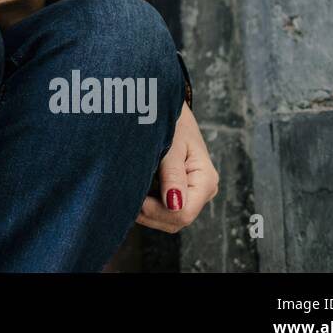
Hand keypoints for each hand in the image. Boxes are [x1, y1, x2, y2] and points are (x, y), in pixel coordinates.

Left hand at [136, 101, 218, 232]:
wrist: (169, 111)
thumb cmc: (171, 123)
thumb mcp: (171, 145)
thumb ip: (172, 175)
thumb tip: (174, 205)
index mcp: (206, 180)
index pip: (183, 213)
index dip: (157, 212)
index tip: (136, 199)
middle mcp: (203, 191)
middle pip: (176, 220)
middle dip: (150, 214)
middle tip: (126, 194)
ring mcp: (192, 193)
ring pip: (168, 219)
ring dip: (147, 211)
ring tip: (129, 189)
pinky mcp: (180, 192)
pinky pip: (164, 210)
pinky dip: (147, 205)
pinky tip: (135, 189)